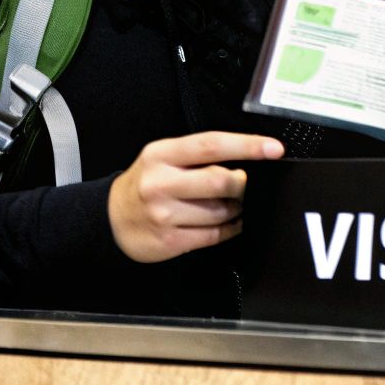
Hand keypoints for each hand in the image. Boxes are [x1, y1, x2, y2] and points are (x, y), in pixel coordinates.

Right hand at [107, 131, 282, 262]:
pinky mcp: (170, 240)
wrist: (110, 220)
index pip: (211, 144)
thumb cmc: (146, 184)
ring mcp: (163, 214)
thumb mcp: (163, 159)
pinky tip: (229, 223)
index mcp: (161, 154)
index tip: (274, 148)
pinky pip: (215, 234)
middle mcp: (160, 182)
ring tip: (231, 204)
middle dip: (242, 185)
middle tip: (243, 185)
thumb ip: (198, 157)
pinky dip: (230, 228)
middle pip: (221, 180)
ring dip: (237, 209)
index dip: (247, 145)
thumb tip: (246, 162)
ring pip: (221, 211)